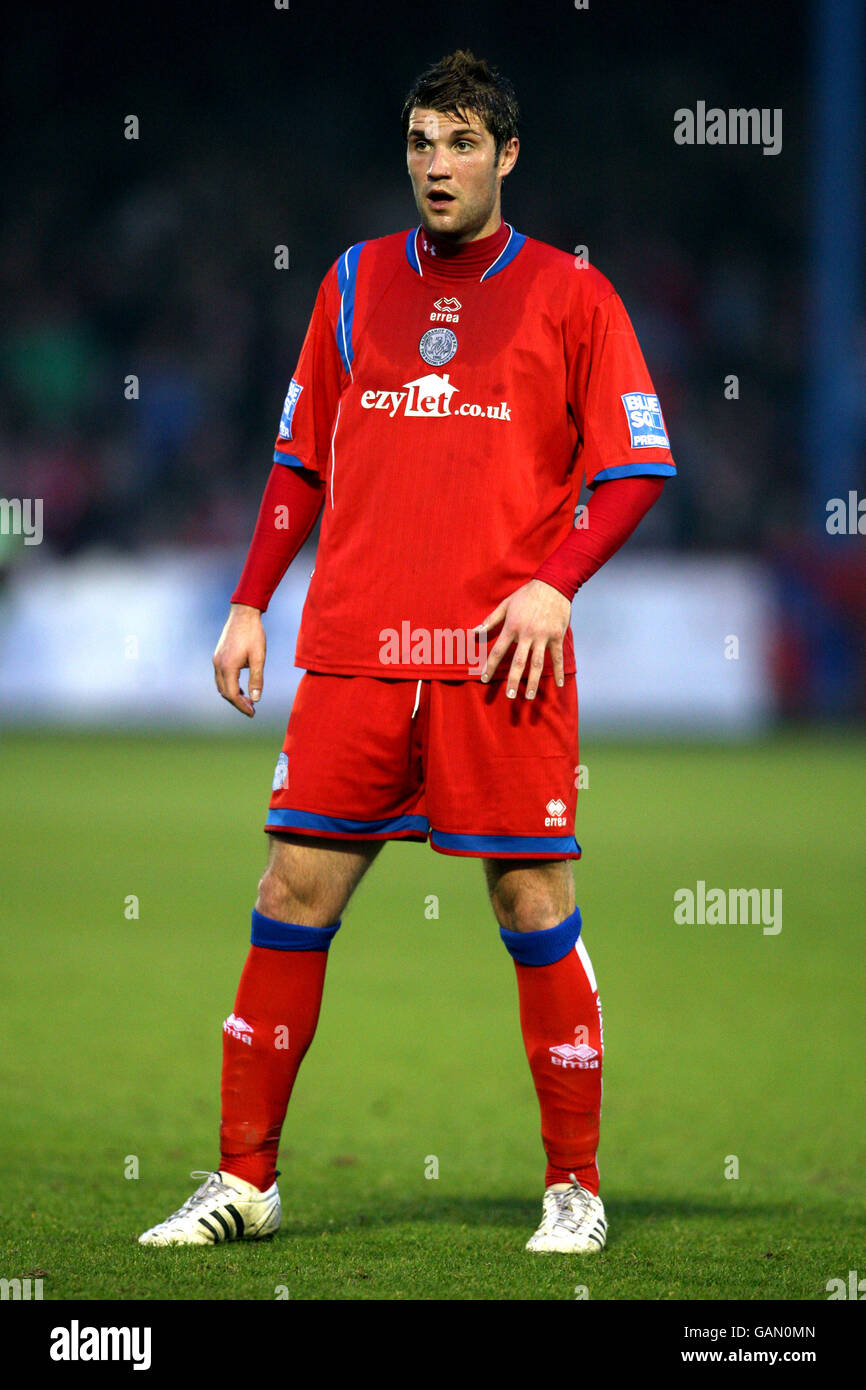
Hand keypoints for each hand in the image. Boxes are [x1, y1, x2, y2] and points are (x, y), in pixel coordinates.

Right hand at [213, 604, 265, 716]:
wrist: (243, 613)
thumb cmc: (253, 634)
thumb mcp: (259, 657)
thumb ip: (257, 679)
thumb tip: (255, 699)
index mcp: (228, 667)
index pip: (232, 694)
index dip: (242, 706)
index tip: (253, 713)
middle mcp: (218, 665)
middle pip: (225, 692)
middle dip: (237, 702)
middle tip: (252, 709)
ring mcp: (216, 660)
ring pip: (221, 685)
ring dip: (233, 694)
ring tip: (247, 700)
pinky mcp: (218, 656)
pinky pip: (221, 676)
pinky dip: (230, 685)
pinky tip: (241, 686)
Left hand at [475, 579, 570, 698]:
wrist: (553, 585)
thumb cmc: (526, 595)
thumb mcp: (505, 604)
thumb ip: (490, 620)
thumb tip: (473, 632)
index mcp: (512, 627)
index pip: (498, 651)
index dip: (490, 666)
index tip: (484, 679)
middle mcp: (527, 634)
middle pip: (518, 662)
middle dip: (512, 680)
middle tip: (509, 696)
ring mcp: (543, 636)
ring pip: (537, 663)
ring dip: (533, 681)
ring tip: (529, 696)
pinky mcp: (557, 636)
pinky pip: (558, 657)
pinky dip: (559, 671)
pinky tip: (559, 684)